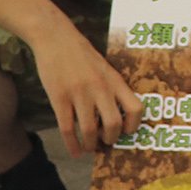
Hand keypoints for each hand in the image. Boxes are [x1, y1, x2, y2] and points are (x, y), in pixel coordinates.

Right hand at [30, 26, 144, 157]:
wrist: (55, 37)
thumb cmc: (80, 53)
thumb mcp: (104, 66)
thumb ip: (111, 87)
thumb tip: (116, 115)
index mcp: (114, 80)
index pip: (135, 108)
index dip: (133, 126)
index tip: (126, 132)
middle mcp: (99, 88)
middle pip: (113, 124)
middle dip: (110, 139)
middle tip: (105, 141)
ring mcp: (78, 93)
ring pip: (89, 131)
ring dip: (90, 145)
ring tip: (89, 147)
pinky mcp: (59, 98)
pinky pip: (67, 129)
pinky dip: (72, 145)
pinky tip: (75, 152)